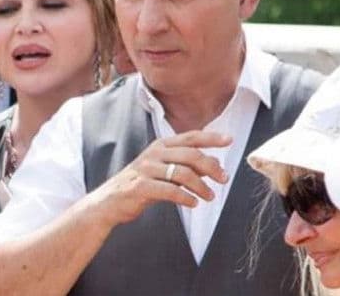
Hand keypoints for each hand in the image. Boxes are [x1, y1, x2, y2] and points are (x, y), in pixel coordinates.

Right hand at [88, 130, 231, 227]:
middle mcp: (154, 154)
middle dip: (211, 167)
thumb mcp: (164, 171)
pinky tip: (193, 204)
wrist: (109, 201)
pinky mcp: (141, 187)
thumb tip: (215, 164)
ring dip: (201, 186)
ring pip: (182, 173)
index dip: (211, 137)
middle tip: (224, 179)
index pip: (190, 137)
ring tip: (210, 197)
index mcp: (160, 145)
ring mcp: (146, 169)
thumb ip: (186, 166)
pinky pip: (170, 191)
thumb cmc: (140, 185)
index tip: (229, 139)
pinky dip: (185, 198)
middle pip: (190, 154)